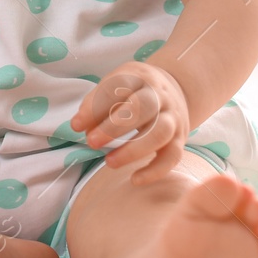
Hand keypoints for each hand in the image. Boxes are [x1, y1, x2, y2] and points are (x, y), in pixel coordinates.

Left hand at [68, 60, 190, 184]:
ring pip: (160, 132)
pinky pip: (173, 156)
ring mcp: (173, 117)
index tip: (76, 126)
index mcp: (140, 77)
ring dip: (133, 150)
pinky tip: (134, 179)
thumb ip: (96, 103)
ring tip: (109, 162)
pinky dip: (155, 170)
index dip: (95, 107)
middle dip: (114, 127)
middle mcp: (160, 95)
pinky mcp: (181, 138)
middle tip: (91, 142)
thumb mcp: (116, 85)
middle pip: (142, 107)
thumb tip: (80, 126)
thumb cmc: (136, 90)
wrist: (178, 89)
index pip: (118, 88)